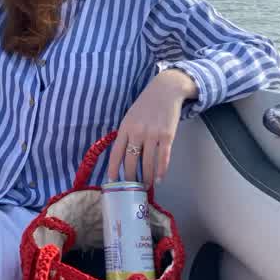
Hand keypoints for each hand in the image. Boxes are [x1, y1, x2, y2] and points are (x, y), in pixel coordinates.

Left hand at [108, 69, 197, 185]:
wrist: (166, 90)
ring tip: (145, 186)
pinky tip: (159, 179)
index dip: (113, 168)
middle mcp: (137, 132)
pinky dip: (161, 171)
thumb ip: (127, 133)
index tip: (112, 180)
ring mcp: (153, 135)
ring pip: (147, 163)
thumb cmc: (146, 104)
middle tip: (131, 188)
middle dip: (130, 178)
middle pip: (131, 161)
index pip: (116, 152)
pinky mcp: (167, 136)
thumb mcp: (131, 116)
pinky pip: (163, 158)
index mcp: (125, 127)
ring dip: (146, 178)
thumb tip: (123, 154)